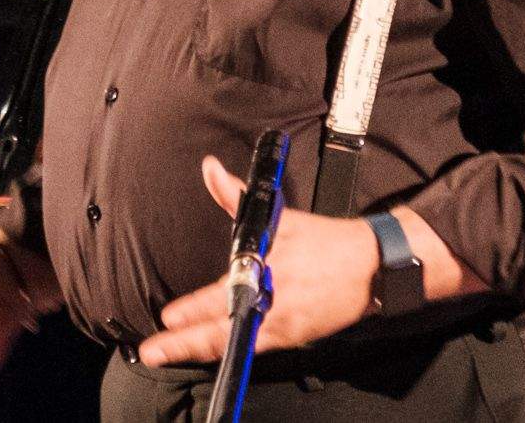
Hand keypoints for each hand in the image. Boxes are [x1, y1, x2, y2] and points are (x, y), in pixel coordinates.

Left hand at [136, 154, 382, 366]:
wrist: (370, 265)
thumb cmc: (324, 240)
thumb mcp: (279, 216)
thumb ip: (234, 196)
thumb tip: (210, 168)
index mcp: (266, 268)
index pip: (220, 294)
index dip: (193, 310)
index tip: (168, 317)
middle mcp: (271, 299)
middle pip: (220, 327)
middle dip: (184, 342)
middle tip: (154, 350)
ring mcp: (282, 322)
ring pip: (232, 341)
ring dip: (199, 350)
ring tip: (168, 354)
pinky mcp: (293, 335)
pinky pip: (255, 347)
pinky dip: (231, 350)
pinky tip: (211, 356)